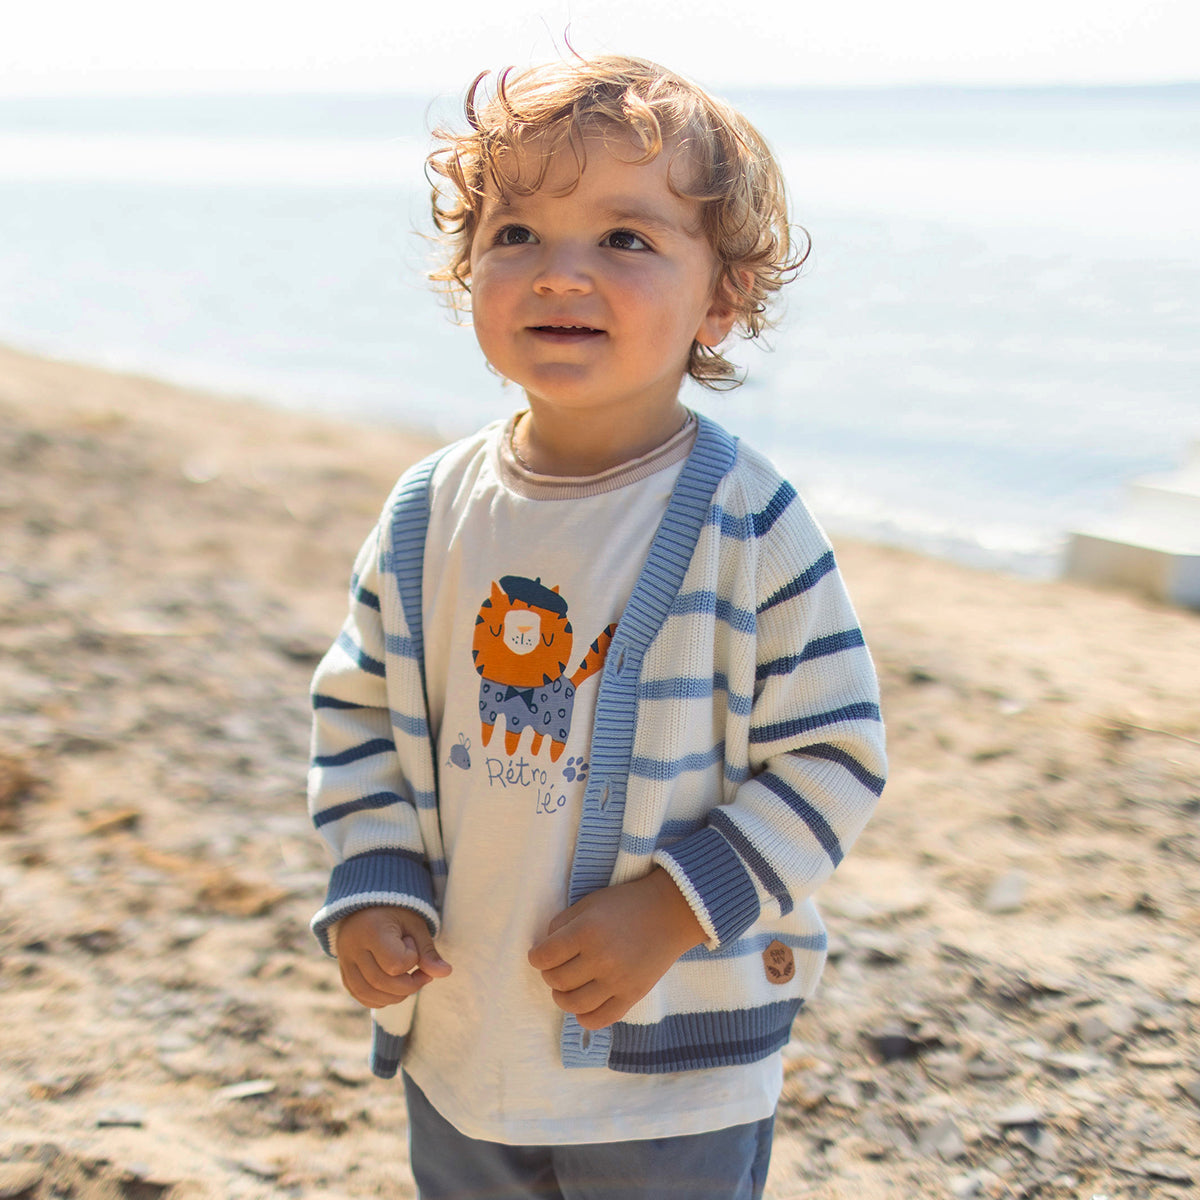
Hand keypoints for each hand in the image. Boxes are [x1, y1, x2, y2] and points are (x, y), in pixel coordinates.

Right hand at [336, 906, 451, 1008]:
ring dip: (395, 996)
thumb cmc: (395, 911)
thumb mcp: (415, 924)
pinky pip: (360, 996)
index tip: (411, 943)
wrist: (368, 904)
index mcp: (371, 930)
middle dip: (409, 986)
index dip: (411, 959)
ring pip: (369, 994)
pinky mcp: (344, 971)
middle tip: (422, 974)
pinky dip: (380, 999)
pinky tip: (394, 989)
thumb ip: (427, 950)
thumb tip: (446, 973)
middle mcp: (352, 948)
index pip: (395, 964)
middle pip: (382, 983)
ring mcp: (345, 961)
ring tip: (409, 980)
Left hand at [527, 868, 705, 1029]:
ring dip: (562, 998)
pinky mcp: (633, 996)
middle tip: (556, 968)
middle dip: (549, 975)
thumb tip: (544, 949)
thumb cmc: (627, 904)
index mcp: (586, 931)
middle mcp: (600, 958)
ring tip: (566, 988)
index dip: (536, 957)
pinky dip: (584, 1017)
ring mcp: (617, 980)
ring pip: (573, 1004)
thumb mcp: (590, 903)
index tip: (539, 956)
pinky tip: (583, 1005)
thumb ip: (562, 924)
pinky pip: (599, 1019)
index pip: (544, 957)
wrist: (671, 912)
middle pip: (557, 981)